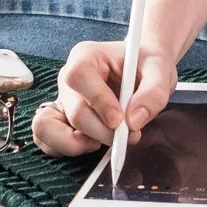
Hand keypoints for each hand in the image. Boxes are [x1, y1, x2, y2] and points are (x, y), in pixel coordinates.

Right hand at [31, 38, 177, 156]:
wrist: (143, 71)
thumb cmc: (146, 65)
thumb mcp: (159, 70)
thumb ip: (152, 93)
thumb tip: (134, 121)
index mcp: (86, 56)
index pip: (79, 77)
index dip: (99, 101)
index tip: (120, 119)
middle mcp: (68, 78)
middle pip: (74, 111)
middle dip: (102, 132)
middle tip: (128, 136)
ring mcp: (62, 101)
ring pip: (49, 128)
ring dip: (77, 144)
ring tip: (103, 143)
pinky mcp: (63, 120)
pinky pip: (47, 140)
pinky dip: (67, 150)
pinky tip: (93, 145)